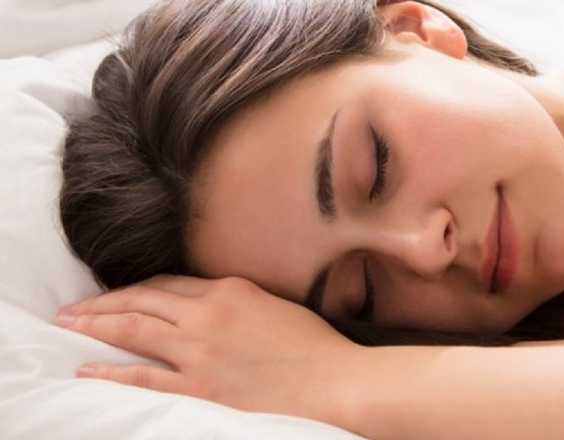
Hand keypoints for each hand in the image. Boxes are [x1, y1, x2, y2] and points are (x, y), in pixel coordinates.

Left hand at [54, 275, 367, 422]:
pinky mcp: (199, 386)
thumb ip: (241, 303)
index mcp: (231, 289)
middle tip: (75, 307)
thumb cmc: (317, 348)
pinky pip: (143, 375)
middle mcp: (208, 314)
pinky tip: (88, 367)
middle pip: (143, 298)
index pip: (171, 282)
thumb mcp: (277, 307)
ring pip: (134, 328)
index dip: (139, 287)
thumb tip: (216, 308)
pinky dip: (111, 370)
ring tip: (69, 325)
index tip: (120, 294)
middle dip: (104, 301)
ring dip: (96, 325)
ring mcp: (200, 350)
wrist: (334, 381)